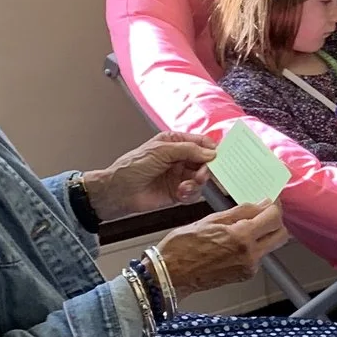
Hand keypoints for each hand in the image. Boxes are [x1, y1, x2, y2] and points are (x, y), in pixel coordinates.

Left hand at [80, 132, 213, 221]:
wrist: (118, 192)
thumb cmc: (131, 167)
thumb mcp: (161, 151)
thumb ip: (188, 150)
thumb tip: (210, 153)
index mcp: (175, 142)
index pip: (201, 142)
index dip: (211, 149)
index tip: (218, 157)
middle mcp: (180, 158)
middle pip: (206, 161)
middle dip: (206, 168)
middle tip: (202, 174)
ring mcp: (180, 175)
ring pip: (202, 178)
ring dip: (197, 182)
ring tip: (187, 185)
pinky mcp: (179, 192)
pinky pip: (194, 193)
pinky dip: (191, 193)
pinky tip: (181, 192)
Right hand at [150, 202, 286, 295]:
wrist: (169, 275)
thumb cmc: (181, 248)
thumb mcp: (210, 220)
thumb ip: (241, 212)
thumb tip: (260, 204)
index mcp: (241, 238)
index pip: (274, 218)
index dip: (274, 206)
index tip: (270, 201)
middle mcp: (249, 255)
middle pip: (281, 234)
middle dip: (275, 221)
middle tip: (263, 213)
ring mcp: (248, 268)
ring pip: (270, 245)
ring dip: (264, 234)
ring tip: (244, 227)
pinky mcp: (245, 276)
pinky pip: (258, 256)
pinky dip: (253, 246)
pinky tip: (236, 242)